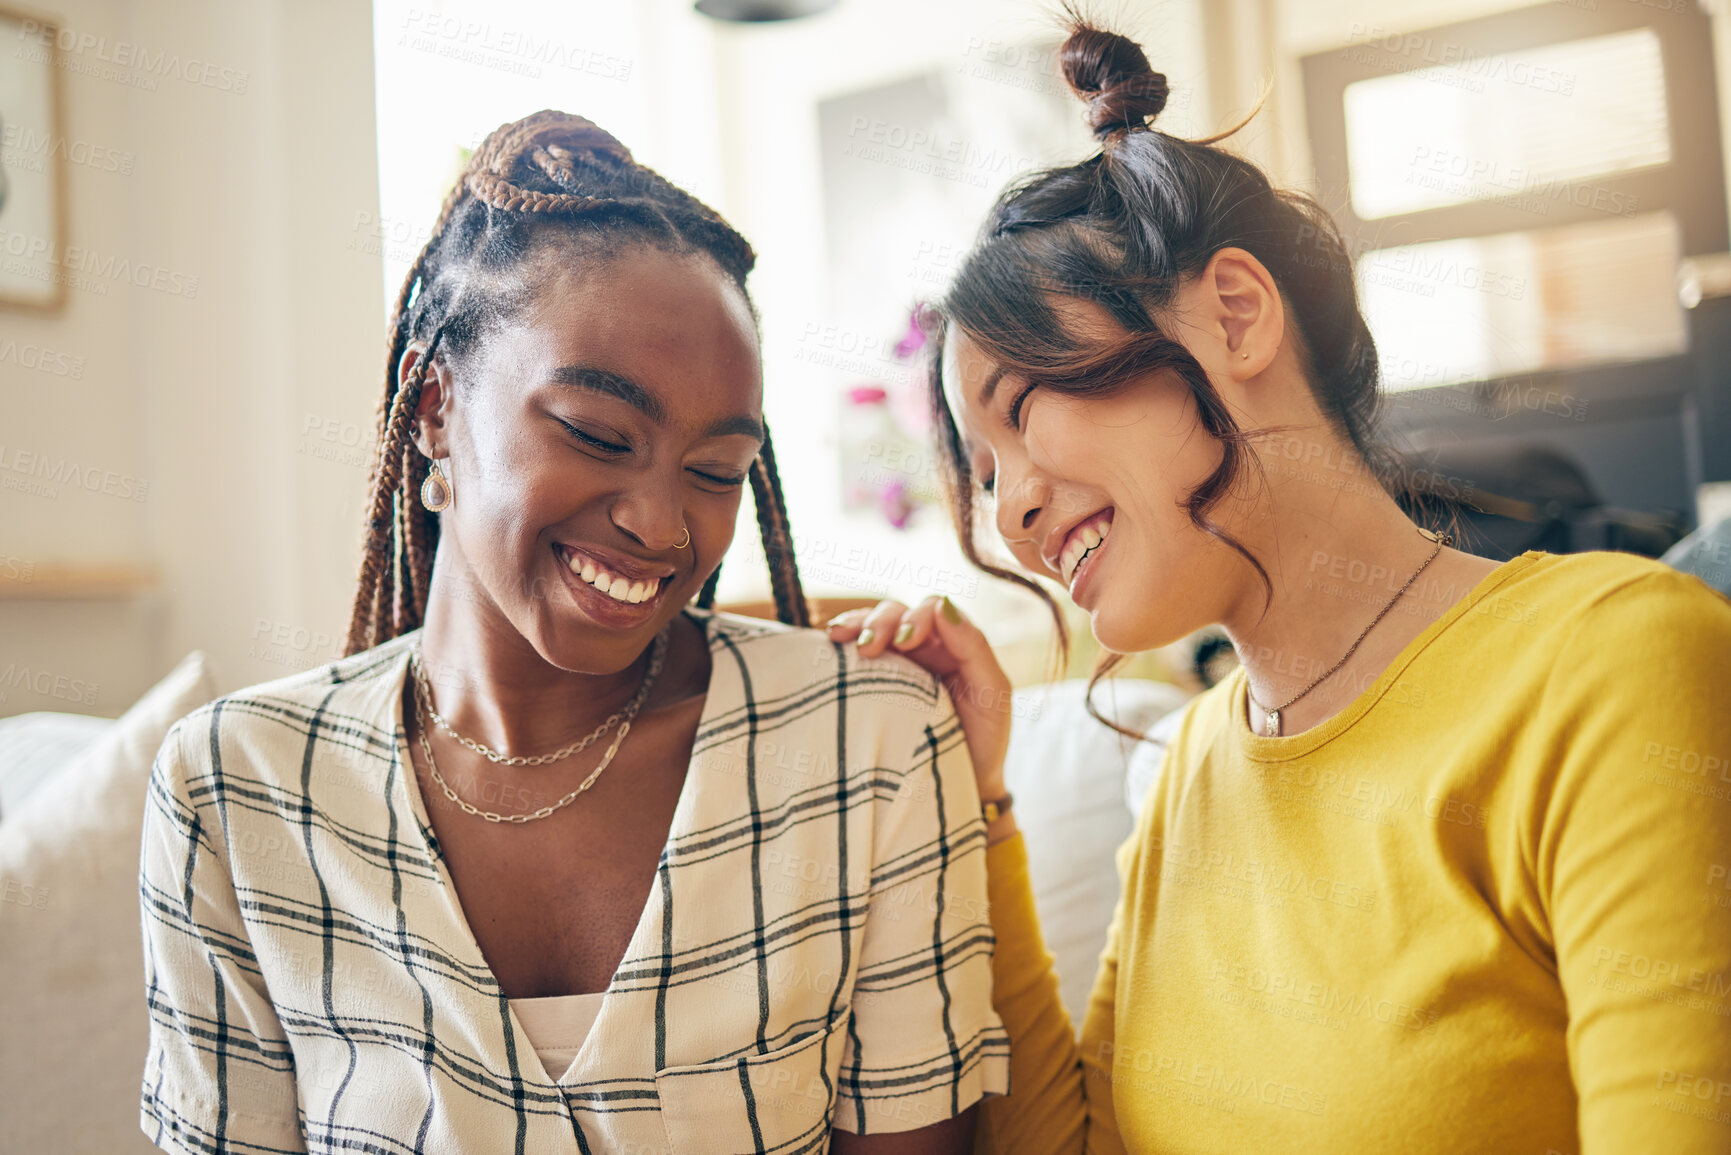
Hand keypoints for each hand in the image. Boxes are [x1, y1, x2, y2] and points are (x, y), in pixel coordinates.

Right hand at [827, 596, 1012, 801]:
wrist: (959, 789)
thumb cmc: (981, 743)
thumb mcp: (992, 696)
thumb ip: (974, 648)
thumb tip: (943, 606)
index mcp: (952, 646)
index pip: (930, 610)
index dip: (916, 618)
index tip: (905, 644)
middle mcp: (921, 649)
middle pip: (896, 612)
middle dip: (880, 621)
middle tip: (868, 646)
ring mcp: (893, 666)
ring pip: (870, 626)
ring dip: (856, 626)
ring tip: (839, 637)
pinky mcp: (867, 686)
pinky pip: (851, 654)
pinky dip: (839, 644)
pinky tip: (829, 645)